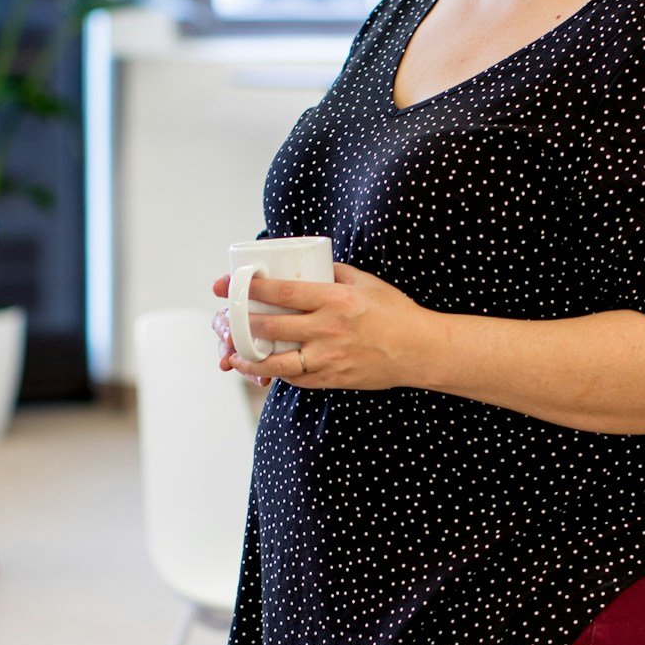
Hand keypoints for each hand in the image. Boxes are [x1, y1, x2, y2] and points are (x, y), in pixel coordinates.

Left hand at [210, 262, 438, 391]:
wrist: (419, 350)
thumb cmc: (395, 312)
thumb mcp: (365, 282)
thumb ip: (334, 272)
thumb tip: (308, 265)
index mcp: (334, 300)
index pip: (282, 293)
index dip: (249, 289)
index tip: (227, 285)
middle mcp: (328, 330)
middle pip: (271, 328)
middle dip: (240, 322)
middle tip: (225, 316)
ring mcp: (329, 358)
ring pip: (277, 362)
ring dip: (250, 359)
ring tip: (234, 354)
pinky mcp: (332, 378)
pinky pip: (296, 378)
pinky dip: (276, 373)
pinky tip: (265, 368)